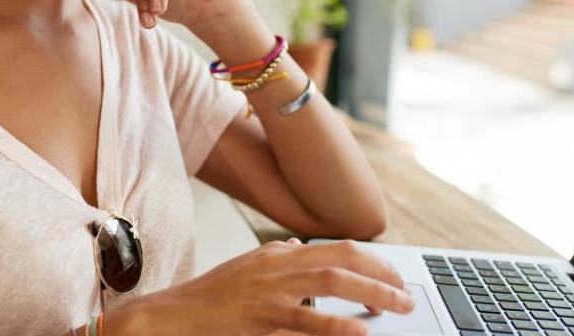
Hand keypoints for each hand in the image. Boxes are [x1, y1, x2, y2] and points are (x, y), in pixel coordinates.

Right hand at [108, 239, 413, 335]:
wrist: (168, 316)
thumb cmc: (208, 299)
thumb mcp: (246, 268)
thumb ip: (277, 257)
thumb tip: (302, 246)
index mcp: (278, 255)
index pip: (335, 249)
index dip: (371, 260)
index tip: (393, 276)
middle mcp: (277, 264)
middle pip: (342, 258)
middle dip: (381, 273)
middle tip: (405, 295)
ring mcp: (269, 289)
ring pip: (332, 281)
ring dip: (372, 292)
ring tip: (398, 307)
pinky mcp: (259, 315)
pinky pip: (306, 320)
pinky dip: (338, 325)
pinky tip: (361, 333)